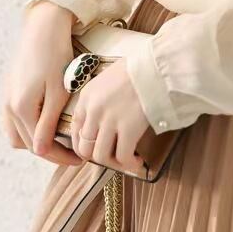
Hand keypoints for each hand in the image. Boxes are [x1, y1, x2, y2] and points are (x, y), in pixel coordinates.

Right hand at [2, 0, 85, 166]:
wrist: (44, 26)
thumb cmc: (56, 55)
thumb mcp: (58, 91)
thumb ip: (49, 123)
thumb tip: (40, 151)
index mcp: (21, 109)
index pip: (41, 147)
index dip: (62, 156)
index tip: (81, 157)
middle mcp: (9, 107)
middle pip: (28, 143)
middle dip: (50, 150)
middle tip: (74, 149)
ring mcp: (6, 98)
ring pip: (17, 134)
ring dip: (35, 140)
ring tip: (59, 137)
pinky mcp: (9, 89)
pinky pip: (14, 119)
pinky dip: (27, 127)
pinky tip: (44, 121)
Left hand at [70, 58, 149, 172]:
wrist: (157, 67)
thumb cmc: (137, 69)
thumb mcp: (108, 79)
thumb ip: (100, 99)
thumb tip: (102, 120)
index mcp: (87, 96)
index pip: (75, 129)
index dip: (83, 144)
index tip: (95, 148)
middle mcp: (94, 110)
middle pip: (85, 147)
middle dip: (97, 155)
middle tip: (111, 155)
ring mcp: (110, 121)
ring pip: (100, 156)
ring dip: (113, 162)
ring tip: (127, 160)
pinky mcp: (128, 129)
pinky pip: (122, 157)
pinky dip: (129, 164)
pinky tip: (138, 161)